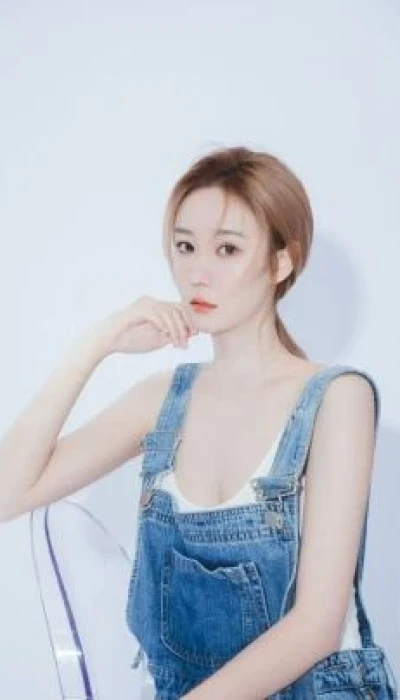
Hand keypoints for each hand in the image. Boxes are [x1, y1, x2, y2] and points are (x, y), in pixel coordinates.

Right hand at [77, 295, 198, 358]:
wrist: (106, 341)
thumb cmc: (129, 340)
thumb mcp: (156, 339)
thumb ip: (173, 334)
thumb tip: (192, 332)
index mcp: (156, 307)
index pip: (179, 308)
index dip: (189, 321)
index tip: (192, 336)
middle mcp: (152, 302)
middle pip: (178, 308)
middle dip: (186, 325)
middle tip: (185, 343)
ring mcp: (145, 304)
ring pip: (170, 312)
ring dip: (177, 330)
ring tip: (177, 345)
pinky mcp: (139, 310)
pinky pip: (159, 316)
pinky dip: (167, 327)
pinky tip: (168, 338)